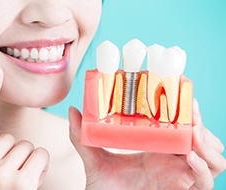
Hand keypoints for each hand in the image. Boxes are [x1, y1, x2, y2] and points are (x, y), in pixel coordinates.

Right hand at [0, 67, 48, 189]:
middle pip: (13, 139)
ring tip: (17, 181)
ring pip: (28, 147)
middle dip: (16, 154)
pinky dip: (39, 167)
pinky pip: (40, 158)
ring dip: (28, 161)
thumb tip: (12, 142)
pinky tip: (29, 183)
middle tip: (8, 175)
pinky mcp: (20, 184)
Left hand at [69, 99, 224, 189]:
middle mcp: (173, 159)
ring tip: (193, 131)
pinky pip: (206, 181)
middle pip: (202, 137)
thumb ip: (81, 136)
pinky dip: (204, 167)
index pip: (181, 124)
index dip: (186, 109)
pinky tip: (190, 157)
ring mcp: (180, 175)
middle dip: (200, 122)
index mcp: (157, 147)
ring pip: (213, 157)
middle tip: (190, 109)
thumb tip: (73, 110)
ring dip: (207, 142)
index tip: (181, 89)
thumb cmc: (106, 187)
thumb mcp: (94, 157)